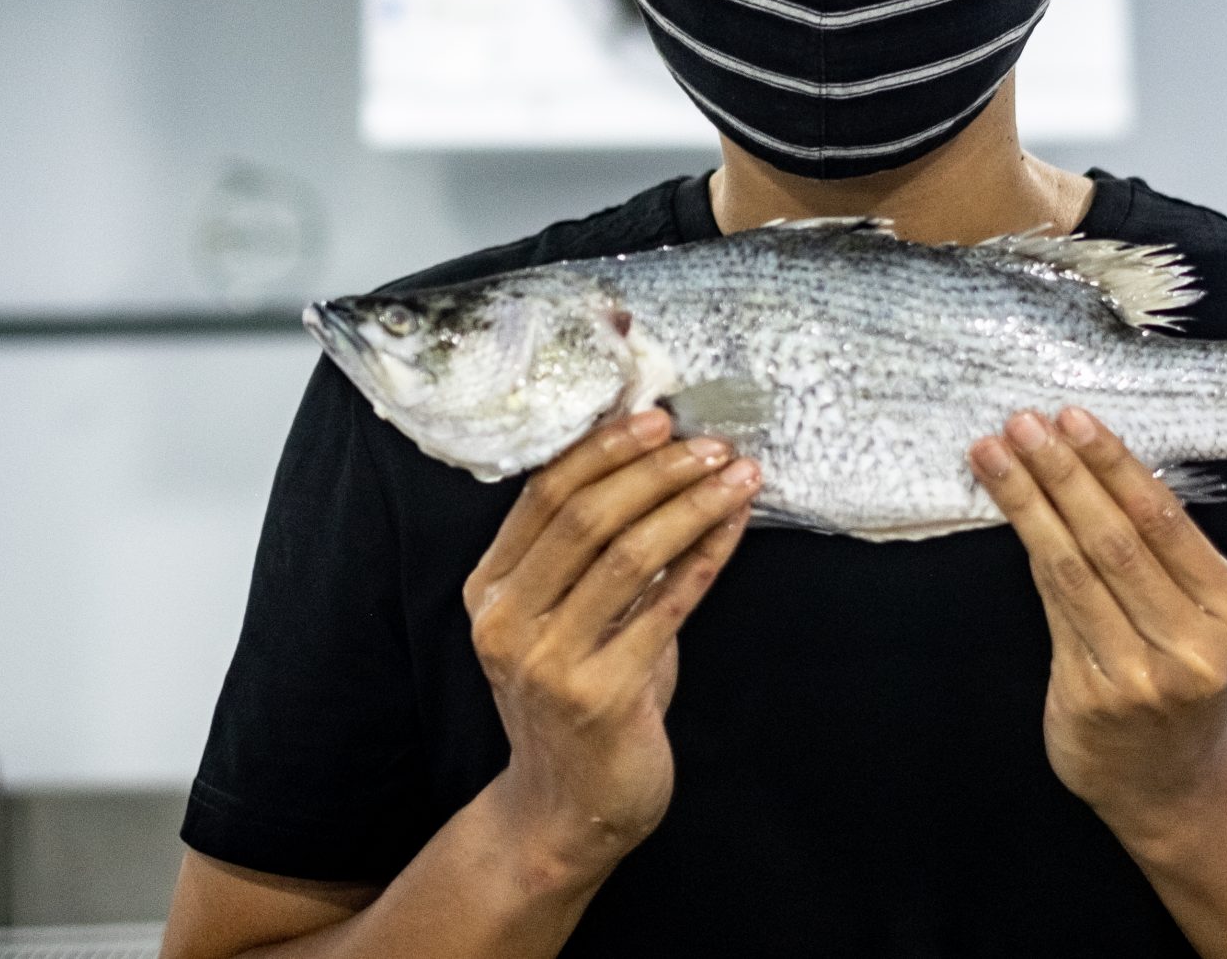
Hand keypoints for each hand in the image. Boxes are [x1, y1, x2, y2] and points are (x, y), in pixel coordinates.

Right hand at [463, 408, 760, 883]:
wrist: (568, 807)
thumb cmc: (581, 694)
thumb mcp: (566, 617)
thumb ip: (591, 552)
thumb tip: (659, 459)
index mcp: (488, 589)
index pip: (544, 494)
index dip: (605, 450)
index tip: (660, 419)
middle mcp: (504, 621)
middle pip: (586, 517)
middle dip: (657, 470)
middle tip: (711, 444)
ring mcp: (547, 661)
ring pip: (630, 555)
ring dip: (692, 506)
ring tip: (738, 475)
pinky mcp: (598, 696)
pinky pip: (666, 608)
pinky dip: (707, 558)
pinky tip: (735, 527)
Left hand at [971, 407, 1226, 833]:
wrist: (1168, 784)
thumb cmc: (1179, 682)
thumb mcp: (1199, 621)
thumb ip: (1162, 559)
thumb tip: (1095, 467)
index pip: (1164, 520)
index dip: (1113, 464)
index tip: (1074, 418)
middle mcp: (1192, 646)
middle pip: (1116, 539)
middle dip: (1064, 473)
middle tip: (1025, 422)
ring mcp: (1141, 676)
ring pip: (1076, 568)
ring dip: (1031, 502)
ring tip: (997, 452)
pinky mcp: (1092, 696)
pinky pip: (1056, 606)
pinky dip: (1032, 550)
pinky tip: (1011, 512)